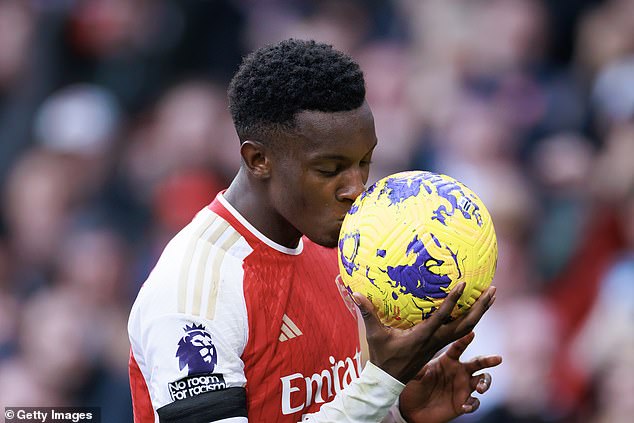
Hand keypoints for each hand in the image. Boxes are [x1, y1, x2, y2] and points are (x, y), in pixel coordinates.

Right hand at [353, 282, 495, 382]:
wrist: (390, 379)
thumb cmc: (383, 356)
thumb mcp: (375, 335)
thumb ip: (368, 313)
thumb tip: (356, 293)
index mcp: (423, 336)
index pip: (442, 316)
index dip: (453, 300)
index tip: (464, 285)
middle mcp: (437, 340)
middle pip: (466, 323)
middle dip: (480, 307)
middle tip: (492, 289)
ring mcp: (441, 343)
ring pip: (467, 327)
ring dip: (480, 311)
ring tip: (491, 294)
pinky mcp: (440, 345)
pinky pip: (461, 330)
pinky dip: (471, 318)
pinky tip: (475, 308)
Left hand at [399, 332, 501, 422]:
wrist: (414, 410)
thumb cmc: (414, 388)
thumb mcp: (414, 377)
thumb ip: (418, 370)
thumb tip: (417, 364)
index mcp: (448, 361)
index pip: (458, 348)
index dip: (465, 340)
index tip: (471, 333)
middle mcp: (459, 371)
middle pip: (478, 363)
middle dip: (488, 360)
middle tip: (498, 358)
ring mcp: (463, 387)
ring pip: (482, 381)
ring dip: (485, 383)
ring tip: (480, 388)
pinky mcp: (463, 402)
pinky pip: (474, 403)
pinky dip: (472, 404)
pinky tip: (464, 407)